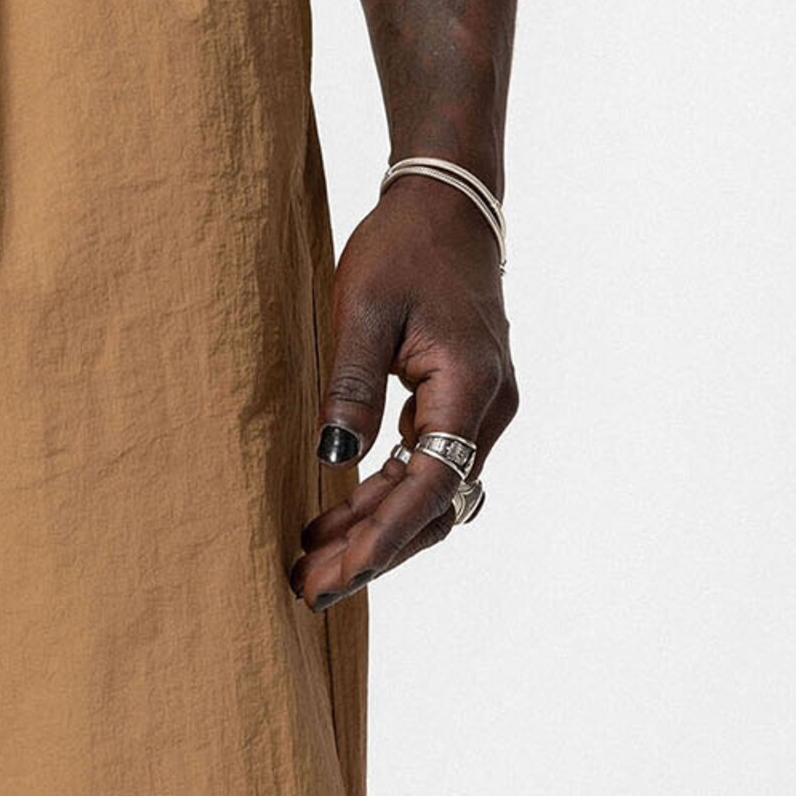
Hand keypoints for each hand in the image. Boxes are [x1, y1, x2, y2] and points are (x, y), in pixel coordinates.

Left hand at [294, 175, 515, 610]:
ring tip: (311, 564)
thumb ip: (352, 387)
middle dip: (373, 553)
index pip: (430, 487)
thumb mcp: (364, 311)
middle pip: (433, 508)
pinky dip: (380, 500)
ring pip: (428, 497)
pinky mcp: (459, 408)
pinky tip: (332, 521)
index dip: (383, 539)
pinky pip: (422, 471)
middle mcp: (486, 411)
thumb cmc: (405, 247)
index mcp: (469, 389)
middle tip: (309, 590)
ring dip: (373, 533)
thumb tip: (336, 460)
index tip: (340, 575)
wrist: (448, 204)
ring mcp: (478, 412)